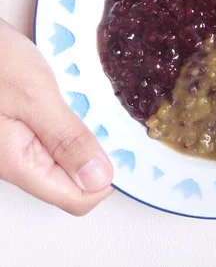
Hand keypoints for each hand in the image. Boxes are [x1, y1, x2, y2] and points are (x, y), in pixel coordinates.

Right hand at [0, 19, 112, 214]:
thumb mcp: (35, 95)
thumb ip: (67, 138)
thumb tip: (98, 179)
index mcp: (18, 163)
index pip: (77, 199)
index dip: (106, 178)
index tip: (122, 146)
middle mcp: (16, 162)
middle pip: (73, 180)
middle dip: (96, 152)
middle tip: (103, 115)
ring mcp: (16, 147)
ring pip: (65, 157)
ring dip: (83, 133)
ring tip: (85, 101)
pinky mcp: (18, 130)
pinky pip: (54, 138)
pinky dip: (69, 121)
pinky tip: (72, 96)